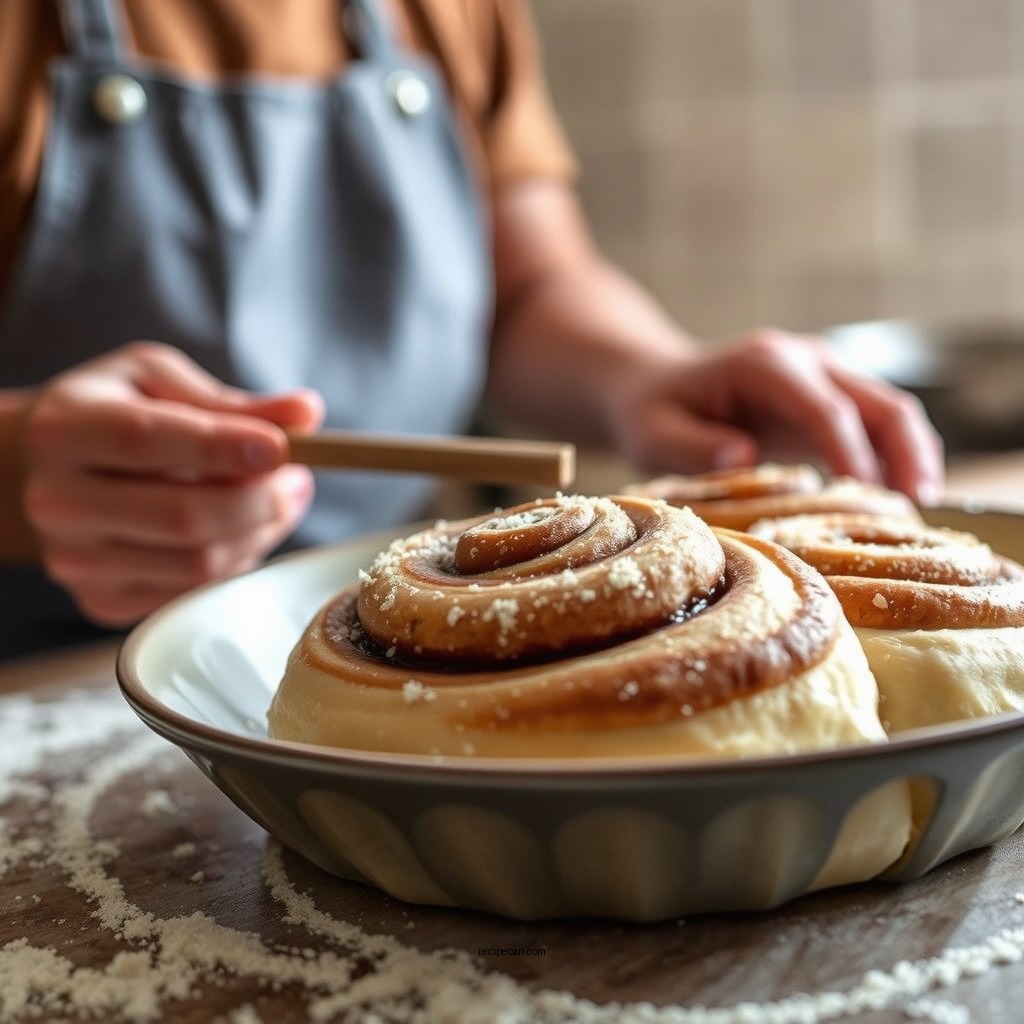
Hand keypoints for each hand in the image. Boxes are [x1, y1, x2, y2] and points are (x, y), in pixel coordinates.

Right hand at [21, 342, 323, 625]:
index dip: (223, 447)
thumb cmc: (109, 412)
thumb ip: (232, 400)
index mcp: (65, 429)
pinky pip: (195, 591)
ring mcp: (76, 559)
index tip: (282, 449)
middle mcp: (58, 501)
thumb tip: (306, 413)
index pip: (147, 441)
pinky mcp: (100, 600)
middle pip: (185, 516)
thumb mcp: (158, 380)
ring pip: (200, 563)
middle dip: (262, 500)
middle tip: (298, 479)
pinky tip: (239, 529)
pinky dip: (236, 560)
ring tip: (279, 498)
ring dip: (260, 532)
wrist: (39, 471)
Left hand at [606, 329, 944, 503]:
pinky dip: (893, 460)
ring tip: (920, 509)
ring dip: (912, 456)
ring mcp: (823, 377)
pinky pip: (876, 428)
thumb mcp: (653, 432)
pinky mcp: (830, 400)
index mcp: (765, 365)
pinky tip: (896, 502)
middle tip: (918, 503)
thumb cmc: (651, 411)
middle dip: (906, 450)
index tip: (866, 492)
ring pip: (890, 411)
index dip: (850, 450)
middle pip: (879, 401)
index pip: (825, 407)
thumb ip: (693, 447)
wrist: (654, 384)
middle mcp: (805, 361)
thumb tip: (742, 458)